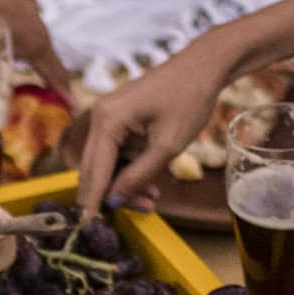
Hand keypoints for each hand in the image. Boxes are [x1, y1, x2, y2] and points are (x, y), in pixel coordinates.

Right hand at [77, 36, 236, 209]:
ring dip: (125, 183)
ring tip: (153, 198)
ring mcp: (107, 118)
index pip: (94, 171)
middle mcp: (99, 118)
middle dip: (114, 194)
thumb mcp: (168, 145)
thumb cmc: (189, 99)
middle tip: (144, 209)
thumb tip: (114, 200)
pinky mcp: (118, 120)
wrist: (204, 66)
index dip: (93, 201)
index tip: (89, 227)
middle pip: (94, 170)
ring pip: (106, 164)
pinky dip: (130, 169)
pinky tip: (151, 181)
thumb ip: (139, 175)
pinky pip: (116, 153)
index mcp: (107, 120)